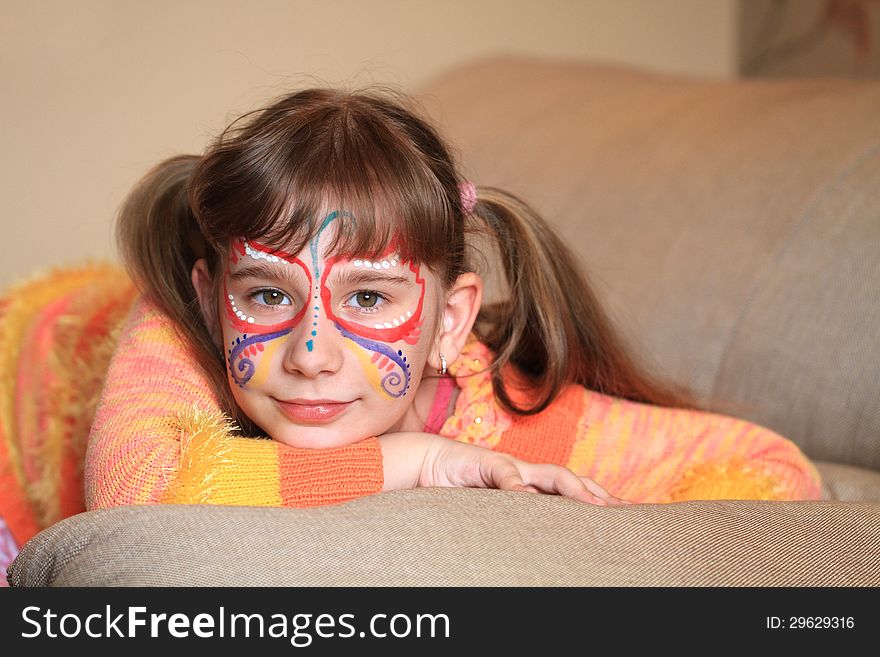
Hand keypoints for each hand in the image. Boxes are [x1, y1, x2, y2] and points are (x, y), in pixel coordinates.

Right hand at [379, 432, 628, 505]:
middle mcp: (525, 475)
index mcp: (529, 486)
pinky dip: (518, 487)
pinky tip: (529, 499)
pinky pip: (505, 475)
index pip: (571, 491)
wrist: (424, 464)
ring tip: (594, 506)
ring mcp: (508, 467)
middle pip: (572, 481)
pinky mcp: (484, 462)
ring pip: (551, 475)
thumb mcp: (490, 511)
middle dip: (599, 495)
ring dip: (574, 490)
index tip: (625, 516)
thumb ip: (514, 517)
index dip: (597, 501)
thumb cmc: (457, 490)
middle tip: (625, 512)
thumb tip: (542, 545)